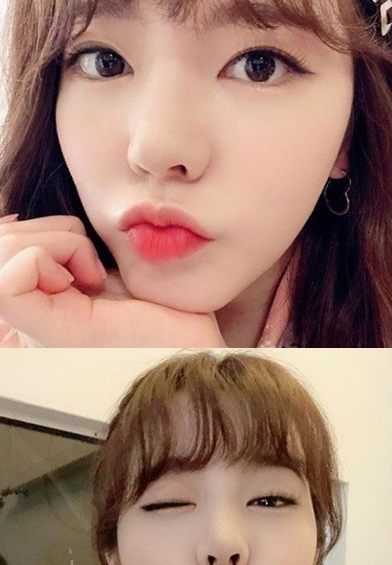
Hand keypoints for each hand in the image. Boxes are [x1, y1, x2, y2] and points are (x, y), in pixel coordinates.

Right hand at [0, 215, 225, 347]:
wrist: (198, 347)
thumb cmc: (165, 312)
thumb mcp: (104, 267)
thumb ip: (64, 250)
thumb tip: (11, 218)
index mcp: (42, 308)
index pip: (4, 248)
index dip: (31, 234)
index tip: (86, 257)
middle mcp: (30, 323)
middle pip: (0, 245)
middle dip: (45, 231)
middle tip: (92, 264)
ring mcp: (37, 330)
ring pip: (1, 251)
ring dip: (55, 240)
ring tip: (94, 272)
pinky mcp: (53, 333)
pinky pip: (7, 280)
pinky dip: (51, 254)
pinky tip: (90, 280)